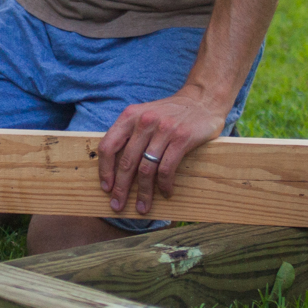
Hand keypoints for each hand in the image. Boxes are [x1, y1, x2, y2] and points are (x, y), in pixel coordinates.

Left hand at [96, 87, 230, 214]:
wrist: (202, 99)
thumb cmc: (170, 113)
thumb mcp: (144, 115)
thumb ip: (130, 133)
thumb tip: (115, 166)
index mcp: (130, 116)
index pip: (108, 146)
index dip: (104, 169)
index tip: (106, 187)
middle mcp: (144, 122)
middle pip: (126, 162)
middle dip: (121, 188)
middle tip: (118, 205)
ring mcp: (163, 129)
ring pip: (146, 169)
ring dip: (143, 193)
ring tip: (142, 207)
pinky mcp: (182, 138)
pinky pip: (167, 168)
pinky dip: (164, 185)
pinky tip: (165, 193)